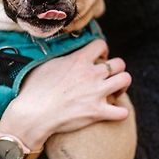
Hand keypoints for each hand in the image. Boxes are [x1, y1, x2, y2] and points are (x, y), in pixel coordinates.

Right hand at [0, 39, 130, 149]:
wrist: (33, 113)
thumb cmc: (34, 89)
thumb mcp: (46, 65)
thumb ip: (63, 58)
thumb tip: (65, 54)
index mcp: (78, 60)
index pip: (101, 44)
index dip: (102, 50)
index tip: (98, 57)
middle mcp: (91, 74)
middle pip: (119, 63)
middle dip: (115, 68)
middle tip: (106, 76)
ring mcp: (97, 93)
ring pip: (125, 80)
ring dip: (121, 85)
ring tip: (113, 90)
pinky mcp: (98, 112)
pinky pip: (122, 112)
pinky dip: (120, 112)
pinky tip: (112, 112)